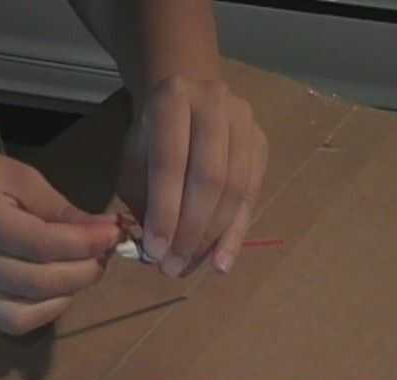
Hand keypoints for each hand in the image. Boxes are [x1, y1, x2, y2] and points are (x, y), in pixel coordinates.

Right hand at [0, 144, 120, 334]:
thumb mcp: (17, 176)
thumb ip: (59, 208)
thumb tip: (104, 232)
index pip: (38, 243)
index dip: (84, 243)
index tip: (113, 234)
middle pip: (34, 282)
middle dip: (83, 271)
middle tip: (104, 254)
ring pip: (24, 312)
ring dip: (67, 294)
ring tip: (83, 269)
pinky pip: (11, 323)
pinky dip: (45, 311)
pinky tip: (58, 289)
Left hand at [117, 76, 267, 276]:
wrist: (187, 94)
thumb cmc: (151, 134)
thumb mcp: (134, 158)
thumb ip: (141, 198)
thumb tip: (153, 252)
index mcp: (172, 100)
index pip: (170, 164)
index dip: (163, 212)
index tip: (153, 252)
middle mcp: (215, 104)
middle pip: (209, 178)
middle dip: (189, 231)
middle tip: (172, 267)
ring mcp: (245, 122)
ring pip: (235, 189)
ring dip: (212, 237)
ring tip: (190, 268)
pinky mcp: (262, 143)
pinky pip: (252, 195)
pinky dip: (235, 233)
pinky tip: (221, 261)